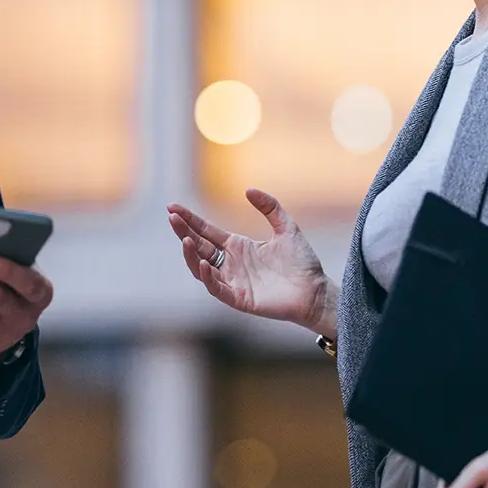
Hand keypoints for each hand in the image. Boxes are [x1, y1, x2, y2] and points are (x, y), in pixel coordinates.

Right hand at [168, 189, 334, 336]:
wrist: (315, 290)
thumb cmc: (302, 262)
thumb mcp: (286, 227)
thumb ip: (270, 207)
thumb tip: (248, 189)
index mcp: (238, 246)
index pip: (206, 231)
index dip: (189, 220)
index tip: (172, 207)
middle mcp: (231, 263)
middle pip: (199, 246)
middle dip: (183, 231)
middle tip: (172, 216)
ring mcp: (233, 281)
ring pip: (201, 268)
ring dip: (190, 255)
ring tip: (184, 239)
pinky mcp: (239, 298)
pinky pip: (217, 288)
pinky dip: (208, 277)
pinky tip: (205, 263)